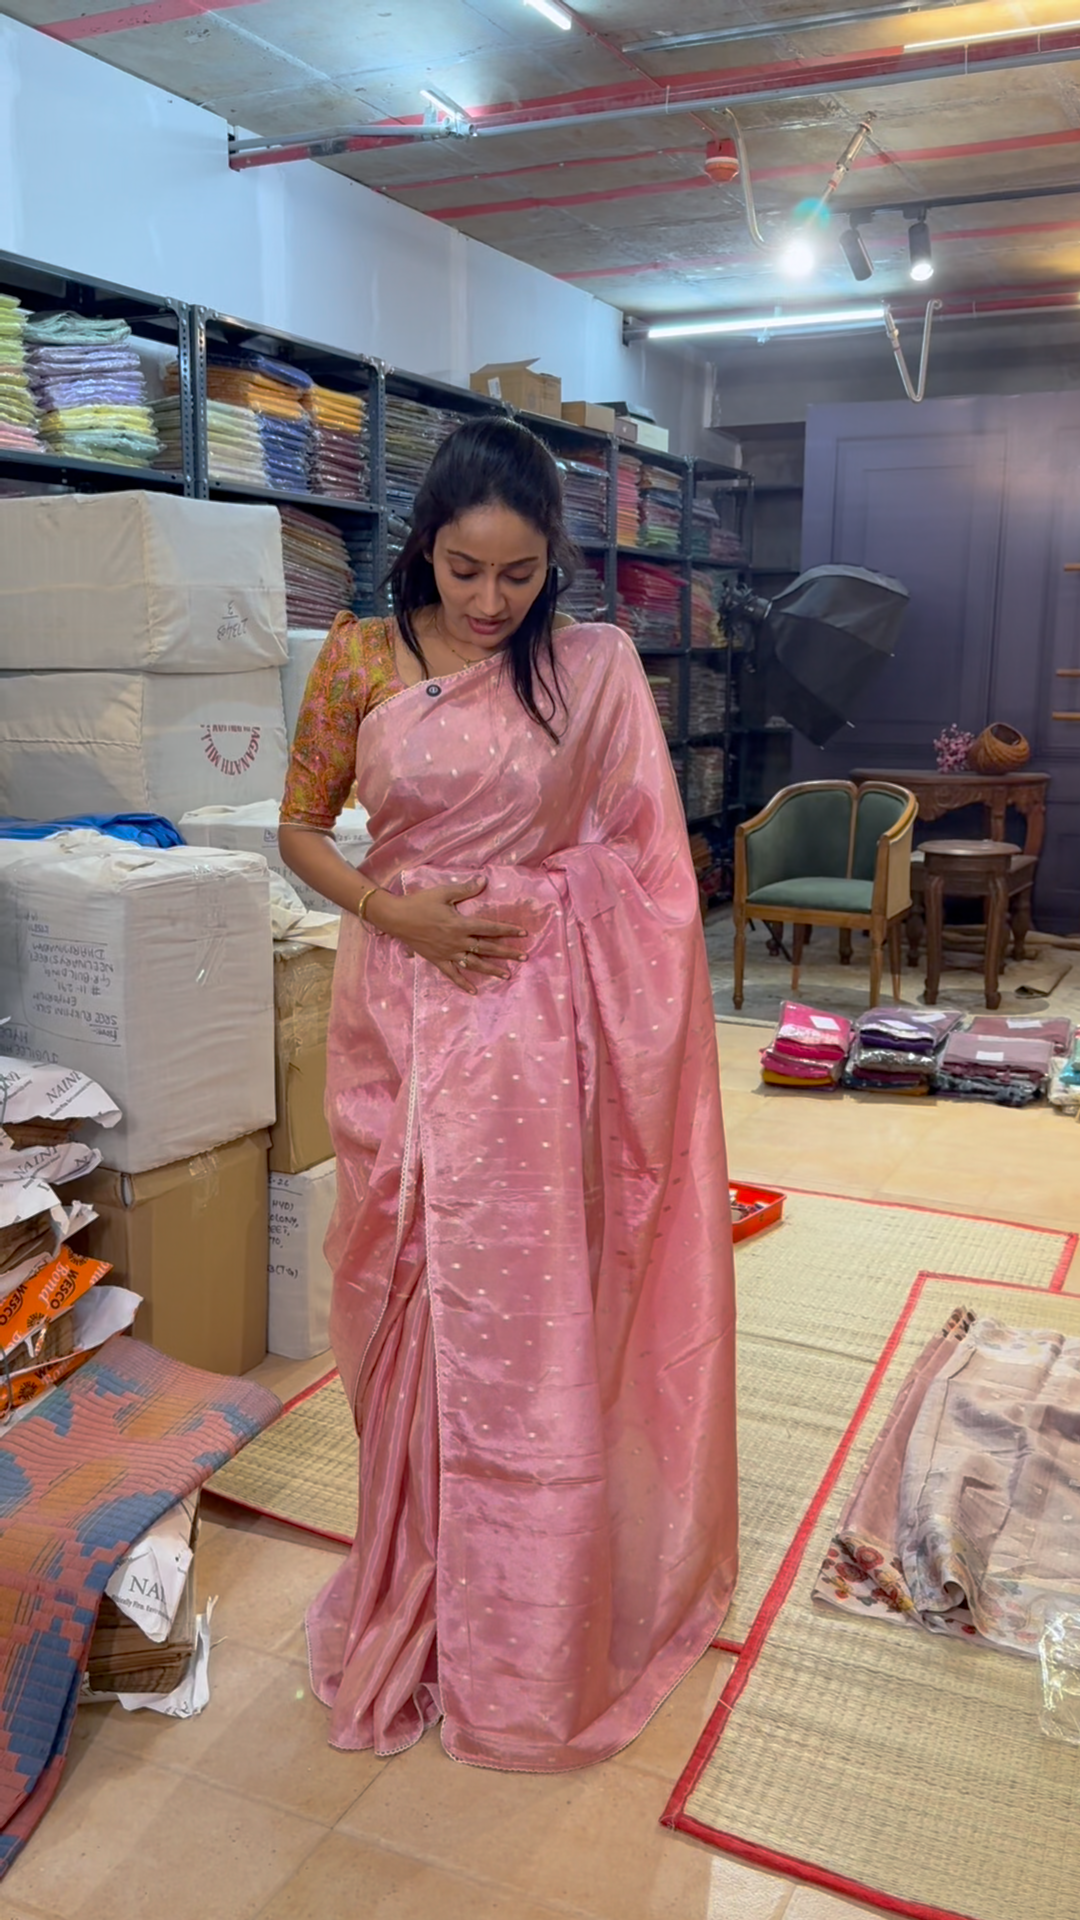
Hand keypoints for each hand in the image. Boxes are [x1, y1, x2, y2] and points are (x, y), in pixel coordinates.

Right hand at [367, 877, 527, 994]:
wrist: (396, 917)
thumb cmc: (419, 902)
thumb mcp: (443, 893)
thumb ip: (465, 889)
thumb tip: (484, 880)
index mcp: (460, 924)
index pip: (489, 928)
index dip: (507, 930)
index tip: (523, 933)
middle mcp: (457, 941)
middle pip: (487, 948)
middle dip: (507, 952)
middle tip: (524, 957)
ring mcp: (448, 953)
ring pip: (474, 964)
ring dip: (492, 970)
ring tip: (507, 975)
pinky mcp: (437, 960)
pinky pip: (452, 974)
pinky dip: (463, 983)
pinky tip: (474, 991)